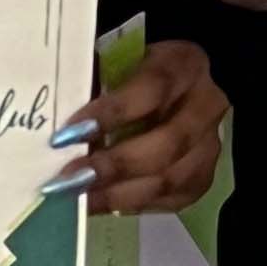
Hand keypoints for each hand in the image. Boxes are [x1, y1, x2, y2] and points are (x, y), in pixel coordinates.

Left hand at [40, 39, 227, 215]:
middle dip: (114, 165)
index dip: (110, 114)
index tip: (67, 135)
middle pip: (167, 143)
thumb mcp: (122, 60)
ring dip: (120, 194)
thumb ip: (97, 82)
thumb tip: (56, 119)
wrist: (191, 82)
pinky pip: (171, 199)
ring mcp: (210, 145)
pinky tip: (102, 204)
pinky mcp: (204, 175)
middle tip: (70, 179)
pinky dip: (134, 205)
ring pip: (171, 178)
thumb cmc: (141, 69)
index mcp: (183, 65)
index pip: (151, 89)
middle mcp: (206, 105)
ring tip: (78, 200)